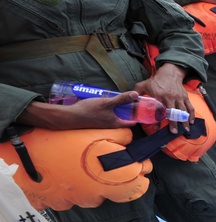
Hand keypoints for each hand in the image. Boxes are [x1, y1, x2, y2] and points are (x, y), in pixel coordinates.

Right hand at [17, 92, 140, 129]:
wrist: (69, 117)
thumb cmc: (89, 110)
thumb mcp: (107, 102)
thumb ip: (122, 99)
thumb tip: (136, 95)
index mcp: (116, 124)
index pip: (132, 122)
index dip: (138, 115)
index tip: (141, 107)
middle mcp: (111, 126)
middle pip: (123, 118)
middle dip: (127, 110)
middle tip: (130, 100)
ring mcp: (103, 124)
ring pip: (114, 117)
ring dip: (117, 109)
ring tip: (118, 99)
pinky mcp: (96, 121)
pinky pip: (106, 115)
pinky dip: (108, 110)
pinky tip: (105, 102)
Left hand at [133, 63, 193, 132]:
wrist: (170, 73)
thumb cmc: (156, 81)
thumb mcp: (144, 85)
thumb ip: (136, 92)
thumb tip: (129, 100)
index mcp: (160, 95)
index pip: (159, 110)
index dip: (158, 120)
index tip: (156, 128)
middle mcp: (171, 97)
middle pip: (173, 112)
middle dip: (175, 123)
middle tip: (174, 132)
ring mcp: (179, 97)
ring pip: (183, 111)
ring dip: (184, 121)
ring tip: (185, 129)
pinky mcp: (185, 97)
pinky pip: (190, 107)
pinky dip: (191, 115)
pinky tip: (191, 121)